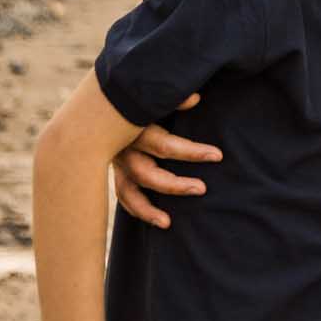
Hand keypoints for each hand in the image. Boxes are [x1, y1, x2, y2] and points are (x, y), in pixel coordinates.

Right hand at [109, 94, 220, 228]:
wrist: (102, 103)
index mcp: (135, 129)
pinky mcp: (115, 173)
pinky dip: (137, 210)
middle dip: (174, 184)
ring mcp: (117, 165)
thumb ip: (173, 99)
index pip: (166, 146)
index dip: (192, 151)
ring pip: (128, 192)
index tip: (217, 156)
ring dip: (147, 209)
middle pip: (146, 174)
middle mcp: (123, 150)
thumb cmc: (139, 99)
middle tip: (202, 189)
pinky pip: (123, 196)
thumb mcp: (154, 97)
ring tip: (167, 222)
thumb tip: (195, 98)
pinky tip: (157, 220)